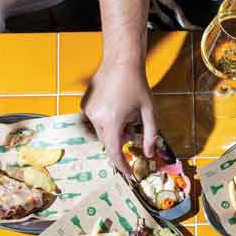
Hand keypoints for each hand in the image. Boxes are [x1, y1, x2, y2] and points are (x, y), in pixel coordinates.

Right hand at [82, 60, 156, 175]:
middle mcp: (97, 118)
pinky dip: (105, 120)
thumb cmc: (137, 84)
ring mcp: (88, 111)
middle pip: (108, 142)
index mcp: (113, 121)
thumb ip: (151, 135)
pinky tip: (114, 105)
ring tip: (123, 113)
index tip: (128, 173)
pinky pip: (95, 121)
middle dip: (119, 141)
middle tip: (130, 130)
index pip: (115, 152)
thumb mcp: (149, 111)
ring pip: (101, 132)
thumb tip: (148, 154)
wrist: (120, 62)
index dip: (121, 165)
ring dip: (112, 130)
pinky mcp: (84, 105)